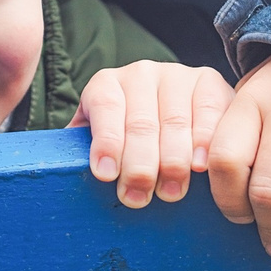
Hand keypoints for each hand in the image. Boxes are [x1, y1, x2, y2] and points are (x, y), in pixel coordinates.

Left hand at [72, 60, 231, 207]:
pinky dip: (205, 141)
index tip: (106, 175)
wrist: (171, 110)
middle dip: (139, 165)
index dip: (106, 141)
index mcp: (106, 84)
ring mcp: (177, 74)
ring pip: (175, 121)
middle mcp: (140, 73)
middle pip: (141, 121)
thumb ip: (81, 152)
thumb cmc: (125, 142)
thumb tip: (60, 175)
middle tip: (138, 198)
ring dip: (173, 161)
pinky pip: (209, 112)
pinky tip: (201, 166)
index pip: (105, 108)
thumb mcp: (99, 141)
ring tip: (170, 192)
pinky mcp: (209, 81)